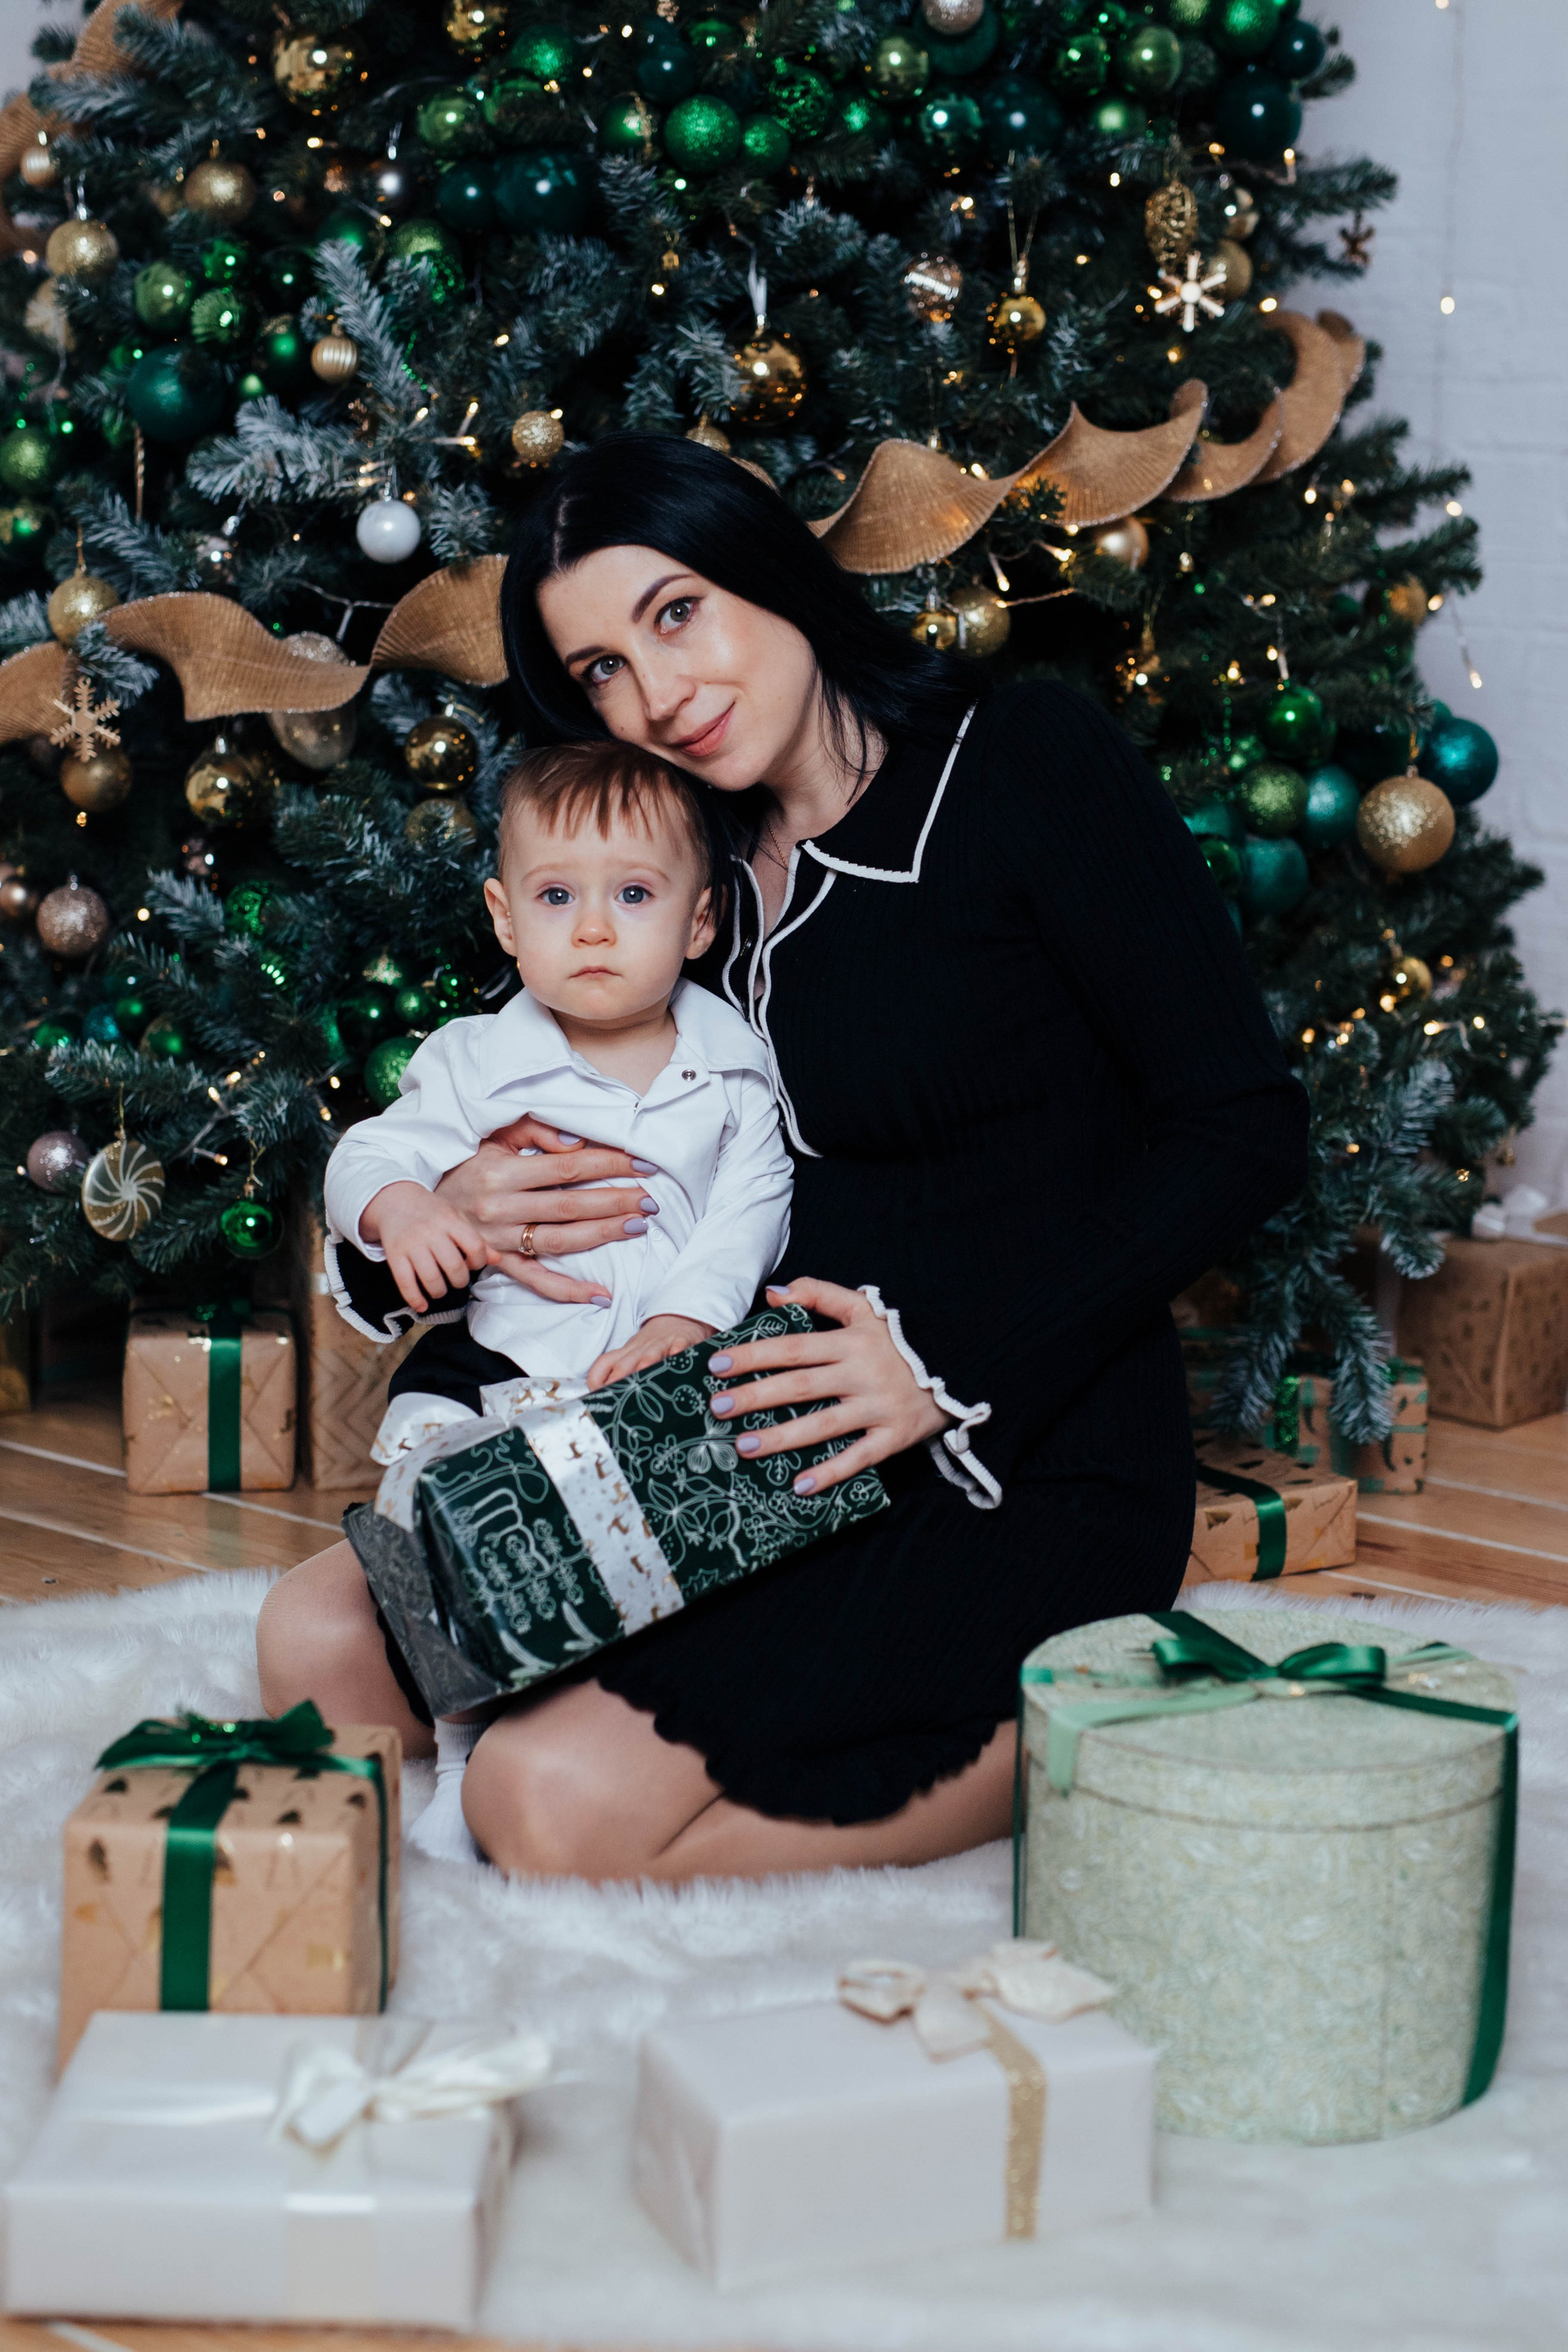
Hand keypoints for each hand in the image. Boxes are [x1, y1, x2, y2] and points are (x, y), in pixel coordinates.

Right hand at [360, 1181, 487, 1316]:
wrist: (395, 1200)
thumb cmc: (432, 1213)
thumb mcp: (456, 1218)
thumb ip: (477, 1239)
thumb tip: (497, 1260)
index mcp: (450, 1220)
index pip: (475, 1247)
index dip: (478, 1262)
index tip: (472, 1264)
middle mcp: (430, 1231)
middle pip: (454, 1267)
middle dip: (460, 1281)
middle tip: (457, 1280)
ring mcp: (411, 1244)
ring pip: (431, 1279)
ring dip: (440, 1291)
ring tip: (440, 1289)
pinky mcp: (394, 1255)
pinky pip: (405, 1283)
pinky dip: (415, 1299)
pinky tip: (422, 1305)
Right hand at [433, 1115, 658, 1308]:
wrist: (422, 1205)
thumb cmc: (468, 1165)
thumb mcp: (494, 1137)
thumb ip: (534, 1132)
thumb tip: (575, 1144)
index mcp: (501, 1171)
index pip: (567, 1167)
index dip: (608, 1163)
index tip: (642, 1163)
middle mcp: (500, 1207)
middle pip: (569, 1205)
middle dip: (615, 1201)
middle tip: (650, 1199)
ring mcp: (499, 1240)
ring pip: (559, 1241)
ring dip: (602, 1235)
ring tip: (637, 1226)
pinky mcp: (497, 1263)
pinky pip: (536, 1281)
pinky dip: (569, 1290)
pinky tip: (601, 1293)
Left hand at [586, 1314, 713, 1393]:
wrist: (677, 1318)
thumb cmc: (652, 1345)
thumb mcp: (634, 1356)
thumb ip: (622, 1374)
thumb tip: (605, 1400)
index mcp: (625, 1354)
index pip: (603, 1364)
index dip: (596, 1379)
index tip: (597, 1396)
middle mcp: (639, 1350)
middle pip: (624, 1363)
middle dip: (618, 1377)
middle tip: (614, 1394)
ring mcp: (660, 1345)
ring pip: (650, 1355)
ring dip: (645, 1363)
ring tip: (643, 1374)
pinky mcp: (681, 1340)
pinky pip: (679, 1346)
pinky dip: (678, 1352)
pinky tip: (677, 1357)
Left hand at [707, 1278, 949, 1494]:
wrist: (960, 1364)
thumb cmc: (899, 1339)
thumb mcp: (865, 1308)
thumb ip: (819, 1293)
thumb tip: (773, 1295)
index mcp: (851, 1342)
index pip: (793, 1347)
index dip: (754, 1354)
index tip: (717, 1363)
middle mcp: (862, 1374)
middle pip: (801, 1385)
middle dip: (756, 1395)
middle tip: (718, 1407)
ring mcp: (878, 1407)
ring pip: (824, 1424)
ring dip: (783, 1438)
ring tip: (744, 1447)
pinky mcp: (894, 1436)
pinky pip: (860, 1457)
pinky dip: (831, 1472)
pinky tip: (799, 1486)